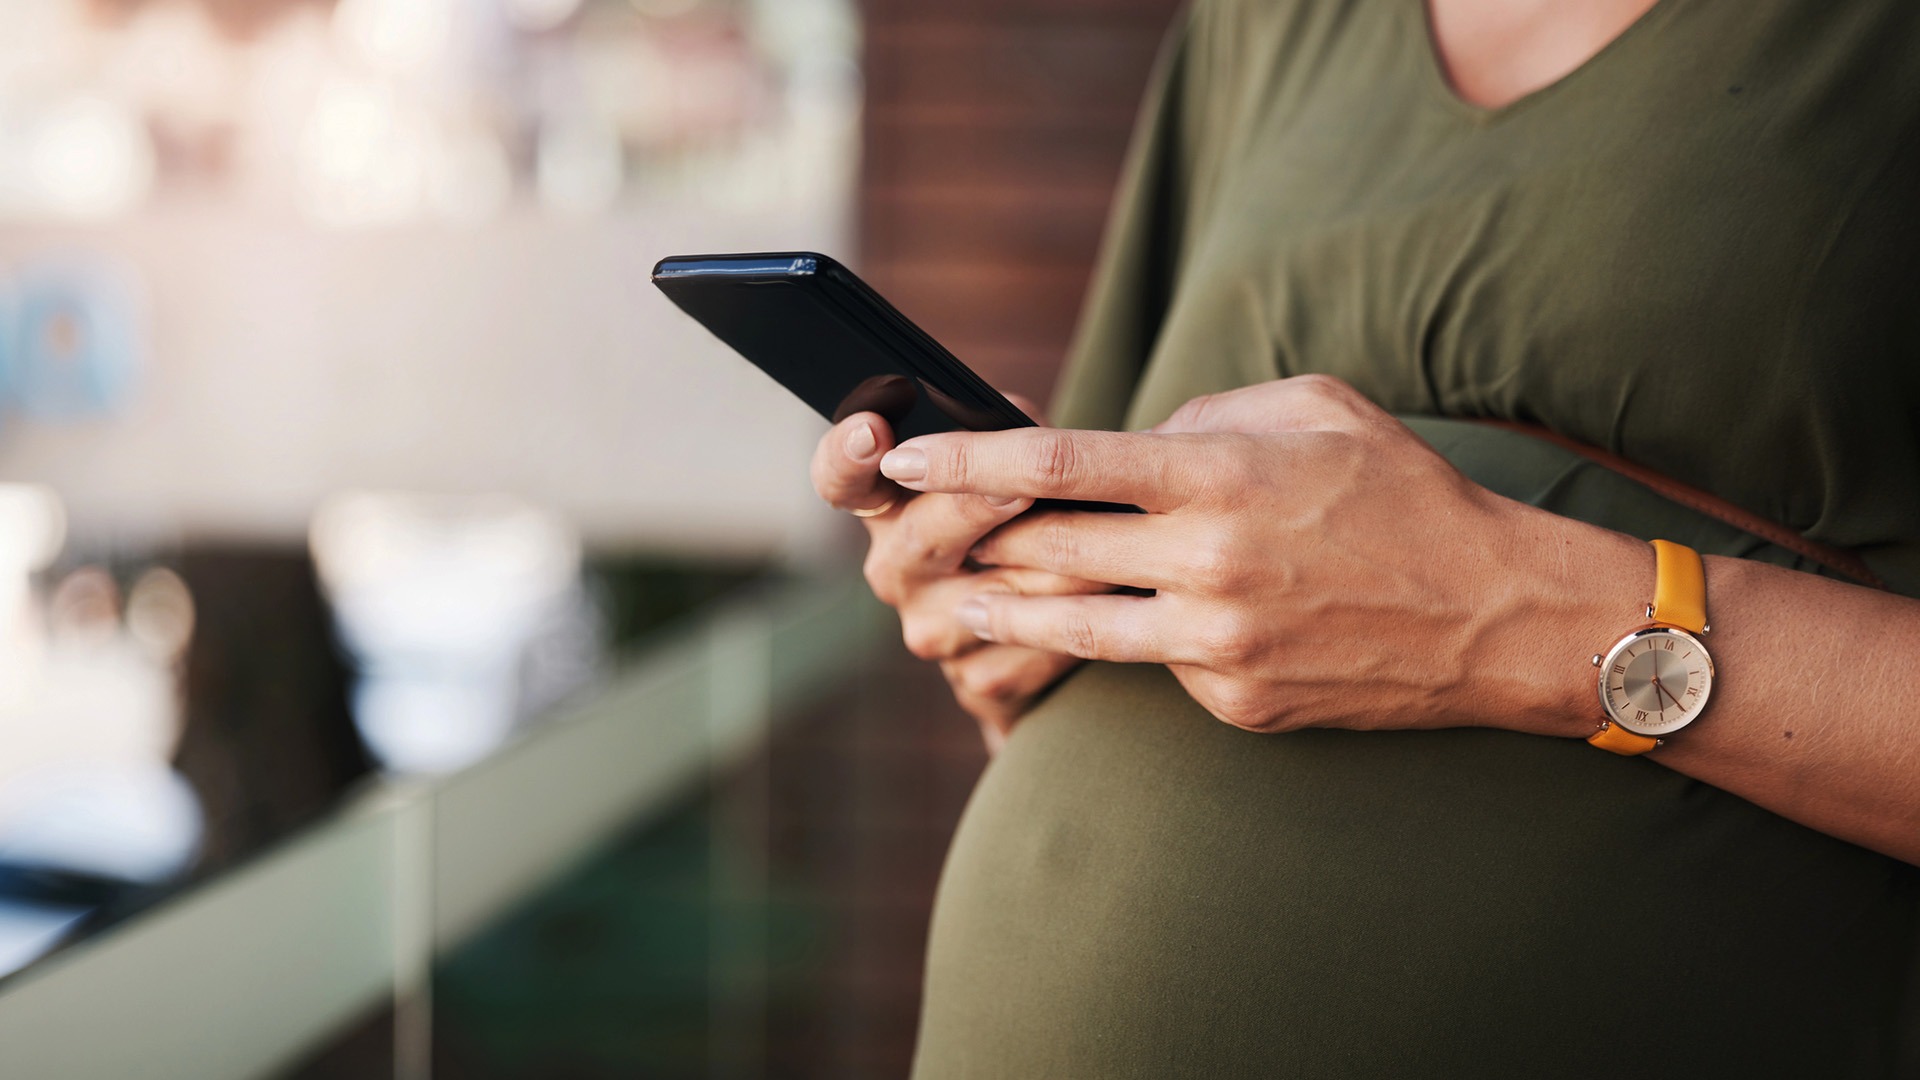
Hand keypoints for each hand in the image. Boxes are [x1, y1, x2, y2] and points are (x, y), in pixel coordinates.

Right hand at [810, 399, 1102, 751]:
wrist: (1051, 636)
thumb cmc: (1030, 523)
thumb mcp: (1011, 472)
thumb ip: (1006, 440)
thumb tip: (1018, 421)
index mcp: (890, 508)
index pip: (841, 478)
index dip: (846, 454)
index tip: (872, 432)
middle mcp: (896, 570)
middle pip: (923, 535)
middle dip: (975, 507)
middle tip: (1020, 486)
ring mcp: (932, 631)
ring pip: (998, 597)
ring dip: (1062, 571)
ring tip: (1116, 545)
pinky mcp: (978, 682)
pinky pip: (1036, 648)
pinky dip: (1083, 623)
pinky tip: (1115, 604)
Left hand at [878, 375, 1632, 735]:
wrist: (1495, 615)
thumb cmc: (1404, 494)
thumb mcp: (1314, 410)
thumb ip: (1204, 417)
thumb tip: (1124, 446)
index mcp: (1219, 477)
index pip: (1057, 465)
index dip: (965, 460)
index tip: (903, 455)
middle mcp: (1205, 565)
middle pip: (1044, 550)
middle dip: (971, 536)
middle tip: (921, 526)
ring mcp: (1216, 645)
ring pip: (1072, 626)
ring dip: (1006, 609)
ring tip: (961, 596)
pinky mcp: (1233, 702)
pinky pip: (1153, 662)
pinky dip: (1136, 637)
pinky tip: (1142, 624)